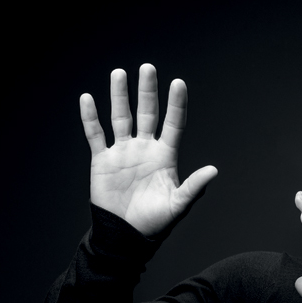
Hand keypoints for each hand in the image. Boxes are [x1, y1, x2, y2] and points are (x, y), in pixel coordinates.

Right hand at [80, 64, 217, 235]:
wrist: (127, 234)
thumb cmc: (156, 222)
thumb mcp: (178, 205)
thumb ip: (194, 187)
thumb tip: (213, 170)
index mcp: (165, 156)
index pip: (173, 124)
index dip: (176, 104)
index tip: (178, 83)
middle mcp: (145, 149)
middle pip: (147, 113)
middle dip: (147, 91)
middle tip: (148, 68)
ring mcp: (123, 152)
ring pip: (121, 117)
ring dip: (119, 96)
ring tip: (119, 73)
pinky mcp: (103, 160)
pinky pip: (96, 134)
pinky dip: (90, 118)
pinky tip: (88, 99)